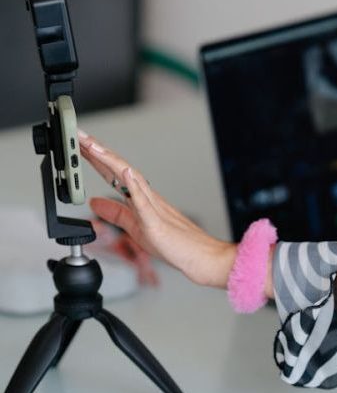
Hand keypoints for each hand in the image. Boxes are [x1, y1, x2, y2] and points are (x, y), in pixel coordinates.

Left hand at [78, 130, 237, 288]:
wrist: (201, 257)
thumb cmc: (176, 244)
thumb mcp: (135, 228)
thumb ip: (116, 214)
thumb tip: (95, 202)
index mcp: (140, 200)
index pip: (114, 174)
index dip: (95, 159)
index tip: (79, 144)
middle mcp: (147, 198)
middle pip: (120, 169)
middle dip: (98, 152)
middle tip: (79, 134)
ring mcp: (154, 208)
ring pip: (131, 179)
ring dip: (112, 162)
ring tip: (94, 147)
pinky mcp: (158, 223)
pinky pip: (145, 203)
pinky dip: (134, 186)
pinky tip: (125, 172)